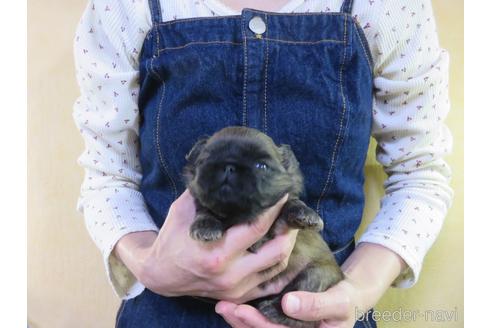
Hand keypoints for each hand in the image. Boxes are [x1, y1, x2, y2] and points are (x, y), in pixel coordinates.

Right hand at [114, 189, 297, 302]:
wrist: (160, 274)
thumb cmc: (171, 239)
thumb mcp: (183, 211)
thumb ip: (205, 193)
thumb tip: (225, 171)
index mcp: (217, 252)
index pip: (257, 227)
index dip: (275, 208)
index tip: (284, 193)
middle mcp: (230, 274)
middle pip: (276, 250)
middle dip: (290, 229)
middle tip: (292, 213)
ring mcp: (236, 289)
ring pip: (277, 267)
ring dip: (288, 246)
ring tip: (289, 228)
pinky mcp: (238, 296)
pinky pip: (270, 284)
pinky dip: (280, 267)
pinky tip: (282, 250)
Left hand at [215, 242, 407, 326]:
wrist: (347, 296)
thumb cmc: (345, 300)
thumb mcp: (338, 302)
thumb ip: (316, 305)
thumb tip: (288, 303)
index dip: (258, 325)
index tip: (241, 311)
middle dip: (242, 322)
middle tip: (224, 306)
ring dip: (239, 319)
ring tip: (222, 305)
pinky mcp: (280, 321)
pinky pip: (260, 320)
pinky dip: (245, 313)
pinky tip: (232, 302)